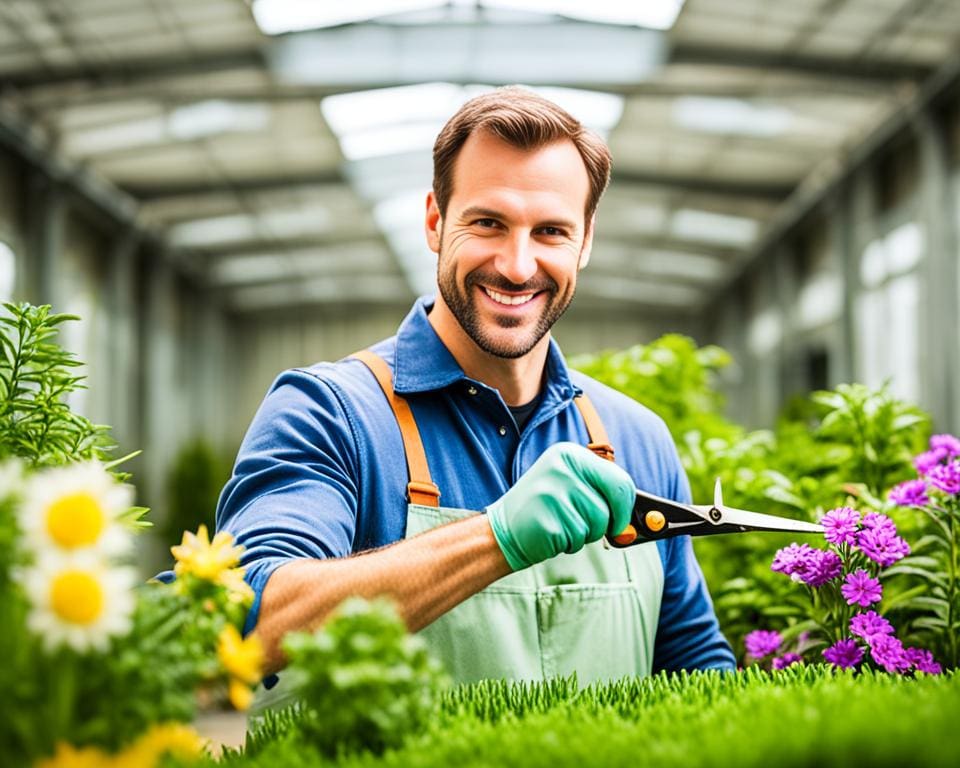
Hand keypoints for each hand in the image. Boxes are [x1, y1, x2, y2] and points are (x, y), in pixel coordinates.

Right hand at [486, 442, 634, 569]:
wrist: (503, 530)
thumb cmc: (547, 510)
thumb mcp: (573, 489)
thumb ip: (603, 497)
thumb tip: (632, 526)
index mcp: (570, 454)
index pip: (619, 479)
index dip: (626, 505)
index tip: (621, 520)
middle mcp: (561, 468)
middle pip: (612, 503)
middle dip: (609, 522)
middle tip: (593, 528)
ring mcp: (552, 492)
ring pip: (597, 524)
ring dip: (584, 534)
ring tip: (561, 525)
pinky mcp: (546, 519)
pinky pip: (577, 539)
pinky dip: (569, 544)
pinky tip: (551, 533)